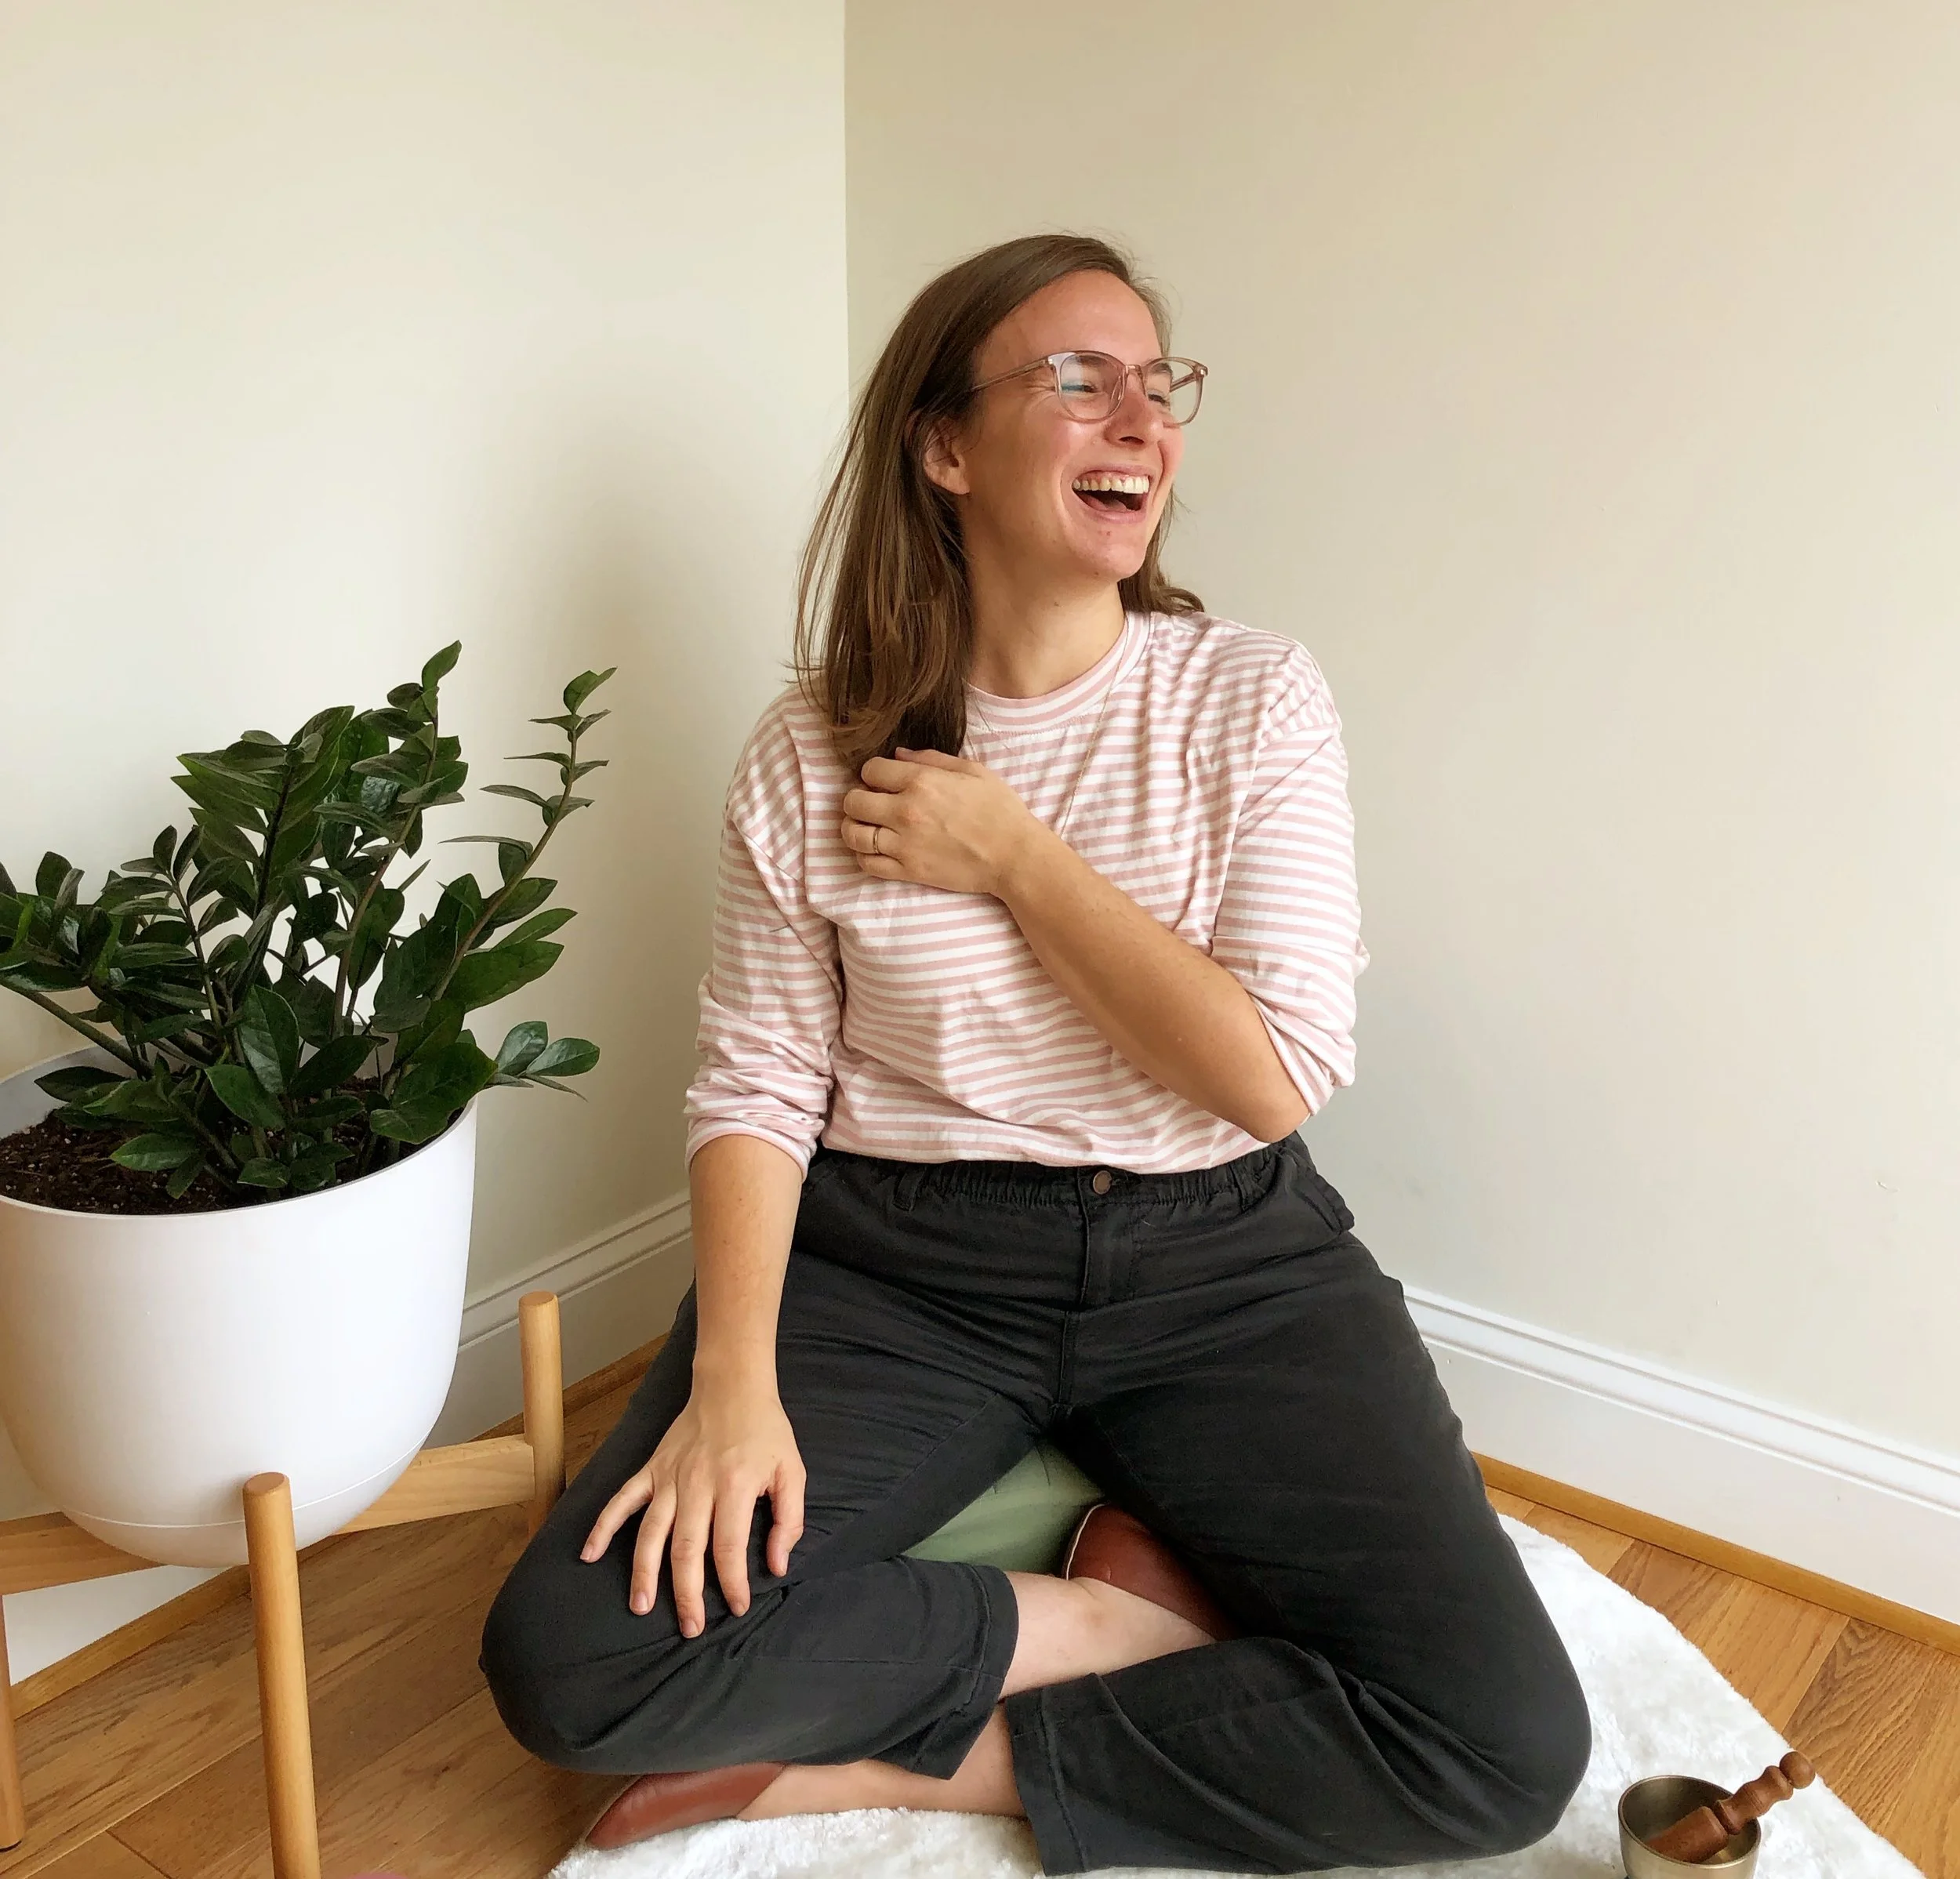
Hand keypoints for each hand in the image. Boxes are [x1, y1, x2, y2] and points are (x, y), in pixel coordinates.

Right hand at [579, 1377, 805, 1636]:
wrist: (732, 1385)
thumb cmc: (766, 1431)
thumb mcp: (792, 1470)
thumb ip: (790, 1519)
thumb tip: (778, 1565)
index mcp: (736, 1485)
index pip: (729, 1545)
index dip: (732, 1582)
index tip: (737, 1607)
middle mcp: (698, 1484)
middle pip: (686, 1547)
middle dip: (687, 1593)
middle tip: (690, 1628)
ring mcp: (669, 1476)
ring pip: (652, 1532)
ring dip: (644, 1571)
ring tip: (640, 1607)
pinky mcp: (651, 1468)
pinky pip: (622, 1500)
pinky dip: (603, 1525)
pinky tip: (588, 1554)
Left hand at [842, 747, 1042, 896]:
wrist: (1014, 855)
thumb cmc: (999, 809)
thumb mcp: (972, 771)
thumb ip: (931, 759)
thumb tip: (898, 754)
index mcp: (922, 781)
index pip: (870, 770)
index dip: (873, 773)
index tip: (883, 781)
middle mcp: (906, 811)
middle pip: (853, 801)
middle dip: (857, 799)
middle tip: (871, 803)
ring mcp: (904, 843)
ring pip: (853, 834)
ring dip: (854, 828)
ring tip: (867, 827)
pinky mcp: (909, 871)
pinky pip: (867, 864)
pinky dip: (864, 856)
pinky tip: (876, 850)